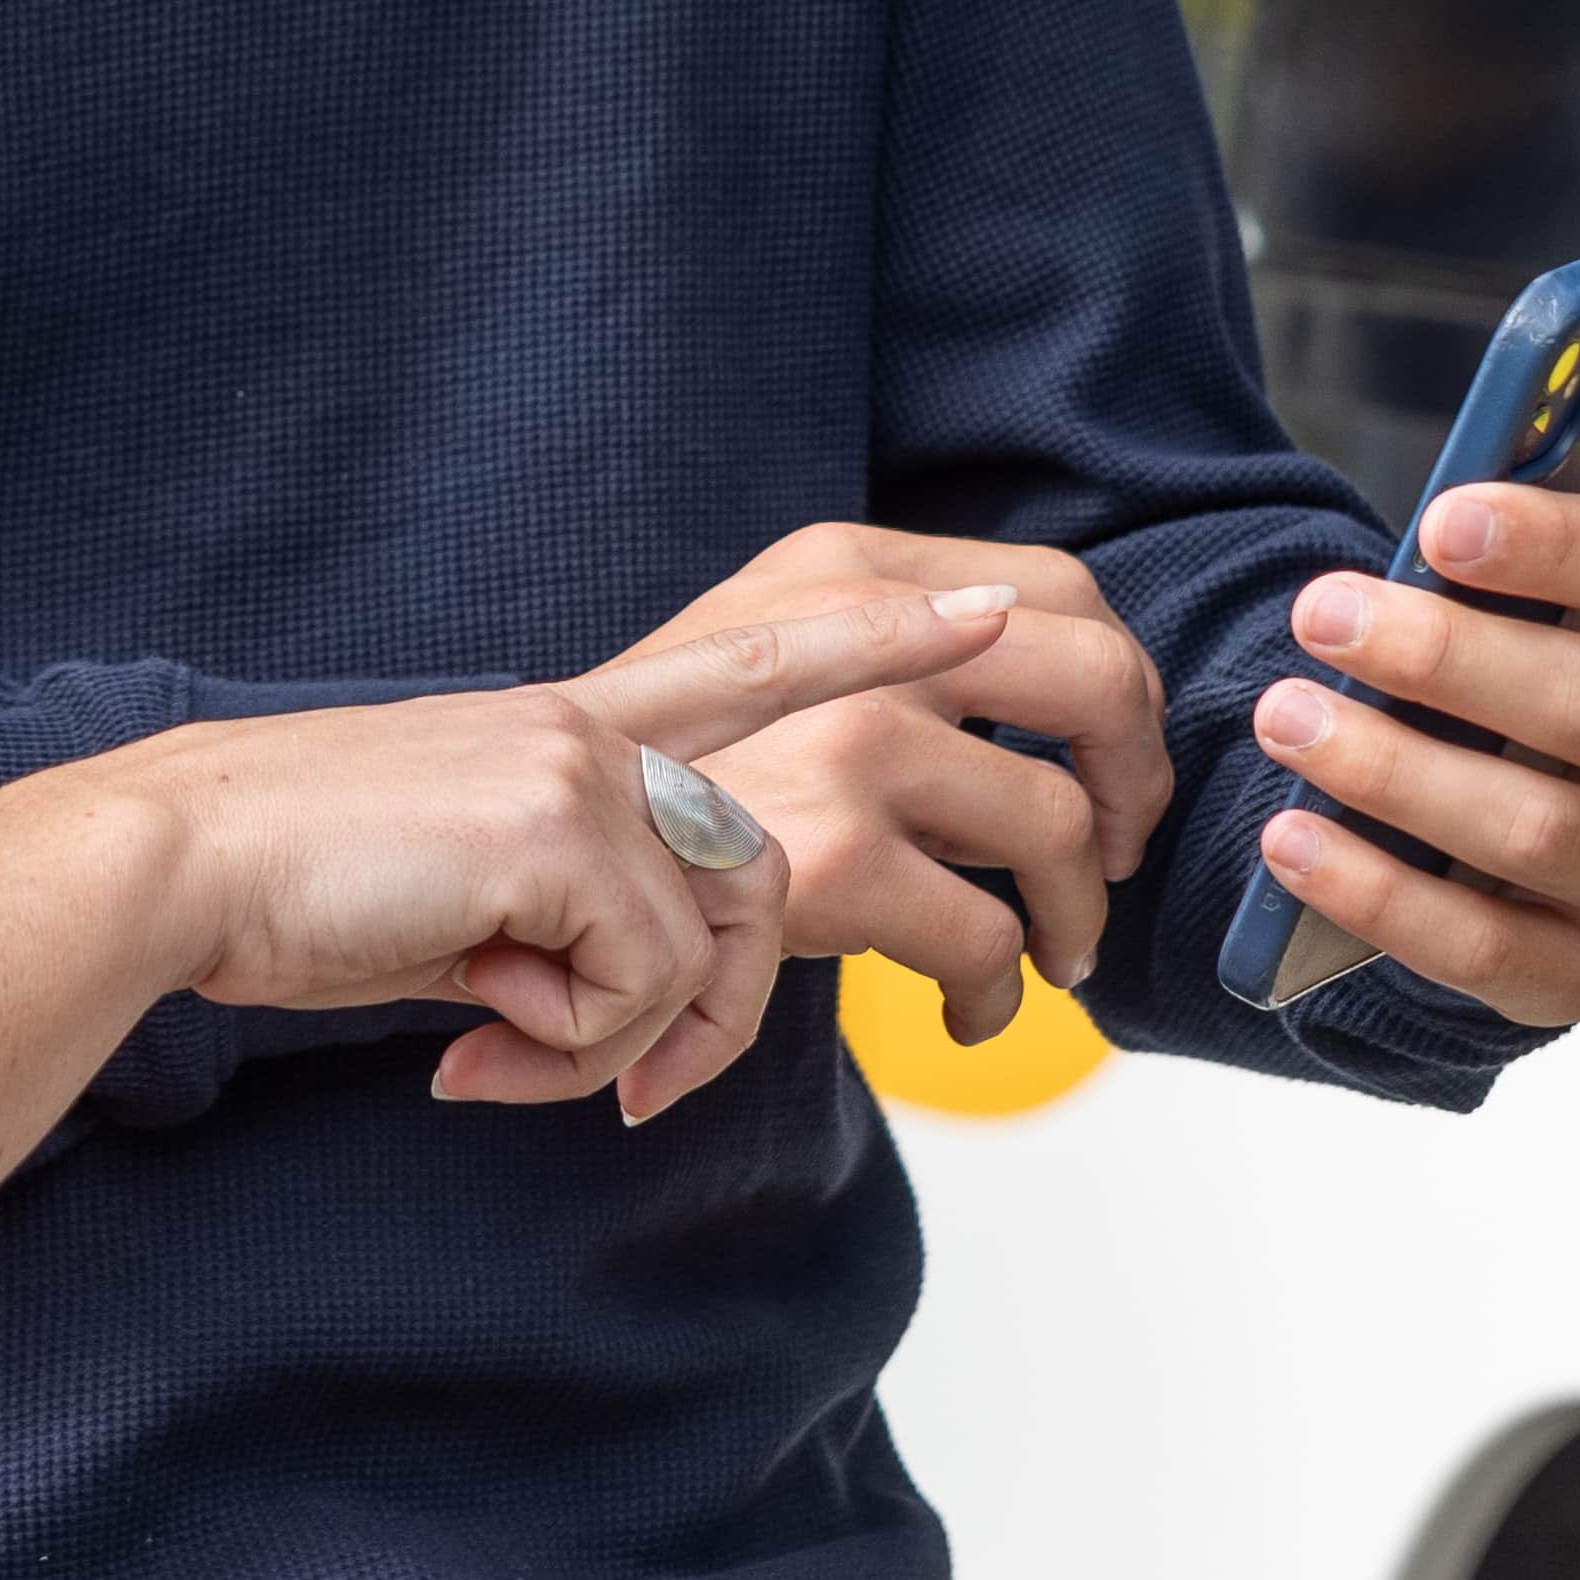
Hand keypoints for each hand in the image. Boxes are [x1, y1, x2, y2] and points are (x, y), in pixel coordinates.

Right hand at [108, 583, 1021, 1126]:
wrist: (177, 862)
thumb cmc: (292, 891)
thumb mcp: (465, 901)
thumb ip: (572, 915)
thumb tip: (629, 1007)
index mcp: (569, 722)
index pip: (762, 656)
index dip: (887, 640)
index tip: (999, 612)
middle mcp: (593, 723)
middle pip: (766, 872)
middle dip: (720, 1019)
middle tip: (618, 1099)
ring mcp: (583, 763)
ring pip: (706, 946)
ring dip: (623, 1047)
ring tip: (504, 1056)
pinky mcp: (563, 823)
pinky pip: (643, 987)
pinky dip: (568, 1050)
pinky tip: (470, 1035)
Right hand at [606, 524, 1180, 1049]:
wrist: (443, 833)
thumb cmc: (607, 779)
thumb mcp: (726, 657)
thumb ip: (849, 657)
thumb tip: (1011, 705)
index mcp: (835, 565)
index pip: (1051, 587)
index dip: (1114, 686)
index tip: (1105, 765)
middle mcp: (848, 631)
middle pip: (1095, 678)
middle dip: (1135, 783)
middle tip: (1113, 859)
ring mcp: (838, 741)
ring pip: (1054, 826)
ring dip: (1073, 916)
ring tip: (1044, 962)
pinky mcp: (820, 861)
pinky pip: (983, 940)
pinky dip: (991, 993)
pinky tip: (963, 1014)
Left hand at [1246, 184, 1579, 1031]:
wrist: (1542, 793)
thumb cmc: (1558, 626)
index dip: (1567, 546)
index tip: (1443, 516)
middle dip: (1447, 660)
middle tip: (1317, 611)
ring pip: (1542, 837)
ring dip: (1399, 776)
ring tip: (1283, 718)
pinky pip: (1489, 952)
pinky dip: (1384, 898)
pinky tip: (1294, 840)